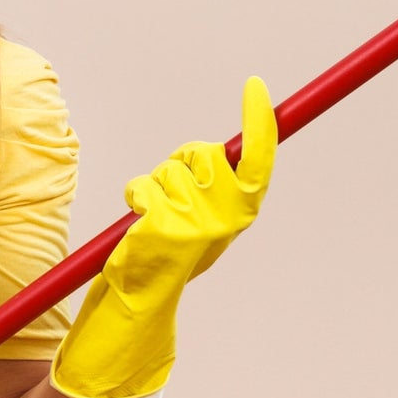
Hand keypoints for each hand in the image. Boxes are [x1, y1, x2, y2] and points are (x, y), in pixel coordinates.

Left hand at [49, 76, 276, 397]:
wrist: (140, 307)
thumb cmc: (167, 261)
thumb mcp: (199, 223)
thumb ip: (211, 189)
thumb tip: (214, 154)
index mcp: (240, 216)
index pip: (259, 163)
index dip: (260, 124)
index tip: (254, 89)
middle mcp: (226, 220)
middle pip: (206, 154)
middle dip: (184, 159)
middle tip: (170, 185)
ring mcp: (197, 224)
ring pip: (172, 168)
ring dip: (155, 183)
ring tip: (151, 217)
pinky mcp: (165, 228)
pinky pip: (146, 186)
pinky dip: (137, 196)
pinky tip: (137, 225)